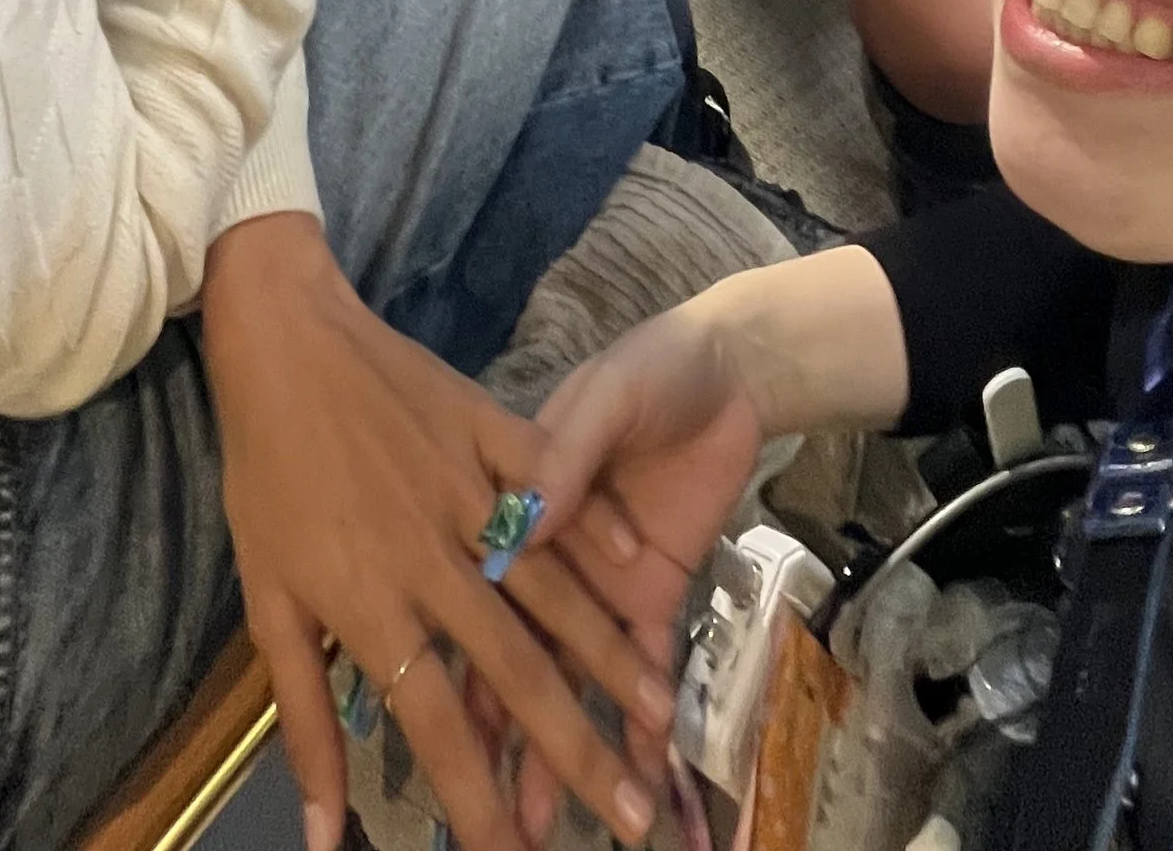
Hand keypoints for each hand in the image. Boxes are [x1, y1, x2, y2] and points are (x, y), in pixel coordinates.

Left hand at [203, 217, 671, 850]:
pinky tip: (643, 573)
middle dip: (576, 747)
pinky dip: (599, 529)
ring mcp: (467, 487)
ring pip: (550, 584)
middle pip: (514, 666)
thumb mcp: (267, 598)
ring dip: (607, 653)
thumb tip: (319, 828)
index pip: (437, 721)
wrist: (284, 335)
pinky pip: (555, 487)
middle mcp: (429, 555)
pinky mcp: (490, 426)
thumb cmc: (267, 474)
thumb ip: (302, 714)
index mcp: (372, 601)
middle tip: (630, 815)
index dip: (479, 798)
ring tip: (659, 714)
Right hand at [491, 317, 766, 841]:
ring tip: (546, 825)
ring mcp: (603, 590)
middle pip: (518, 662)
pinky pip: (645, 668)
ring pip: (575, 682)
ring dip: (567, 752)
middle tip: (494, 820)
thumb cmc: (649, 369)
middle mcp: (550, 566)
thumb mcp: (603, 397)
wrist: (730, 367)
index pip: (478, 603)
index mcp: (517, 511)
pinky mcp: (656, 597)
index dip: (461, 670)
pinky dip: (644, 722)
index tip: (442, 740)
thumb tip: (525, 521)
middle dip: (503, 739)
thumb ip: (564, 453)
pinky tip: (646, 777)